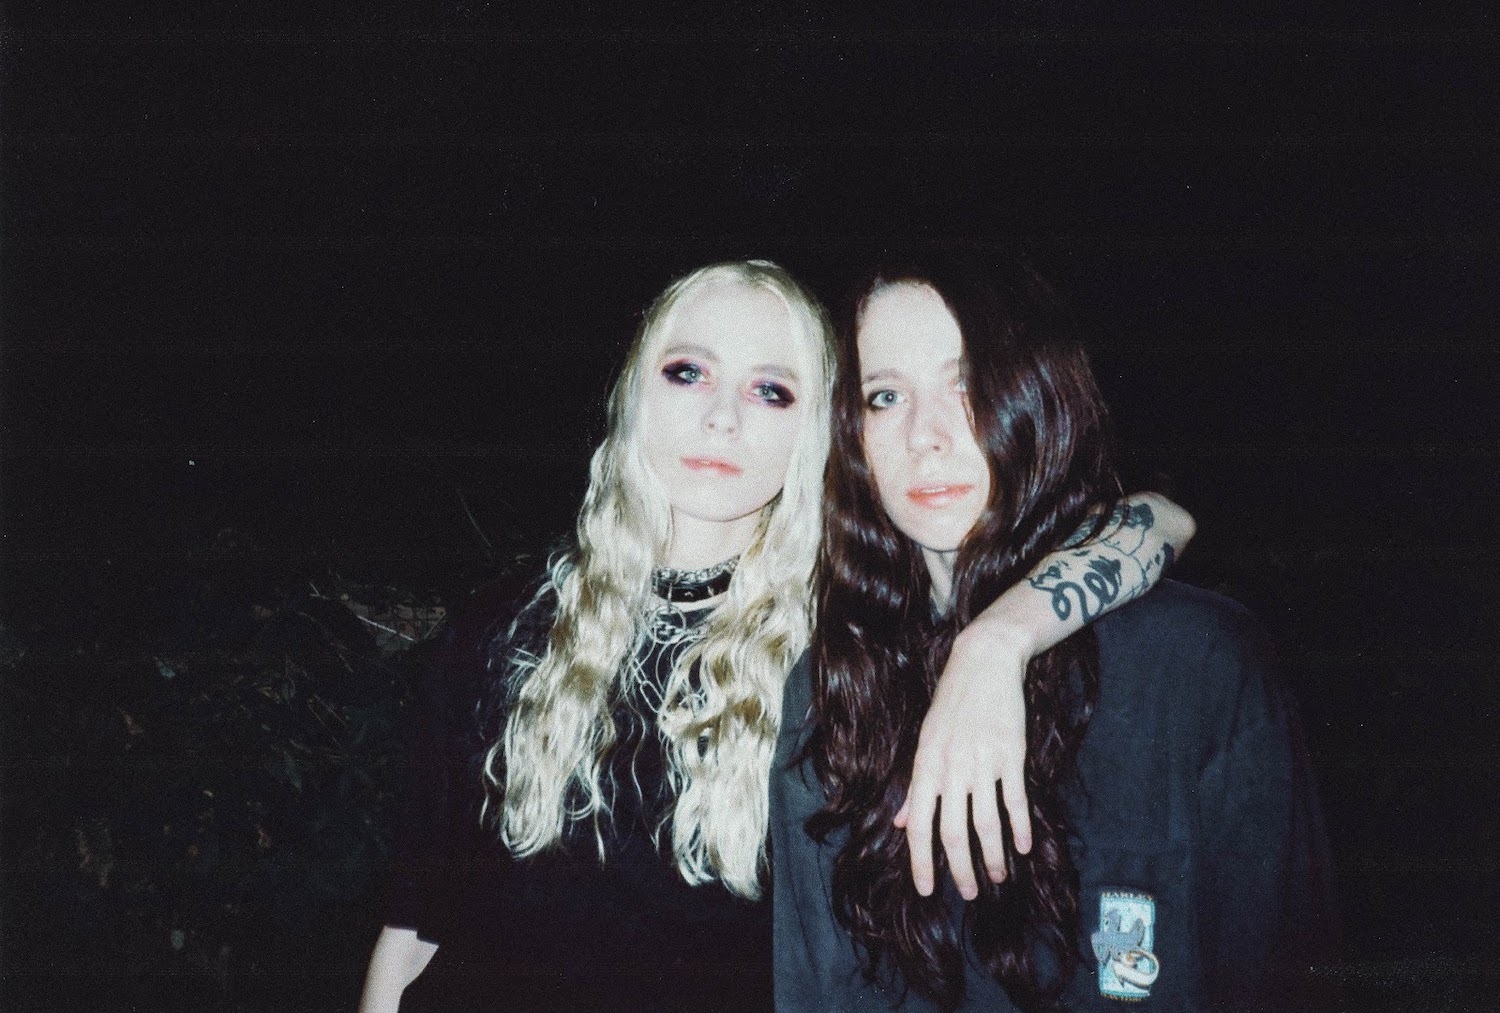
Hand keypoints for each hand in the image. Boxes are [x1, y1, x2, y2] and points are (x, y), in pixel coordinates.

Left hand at [895, 620, 1032, 899]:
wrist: (984, 661)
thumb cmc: (951, 702)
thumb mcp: (925, 740)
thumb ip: (917, 786)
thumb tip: (903, 823)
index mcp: (926, 765)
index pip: (919, 824)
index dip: (921, 861)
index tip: (926, 889)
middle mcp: (951, 767)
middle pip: (953, 831)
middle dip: (960, 869)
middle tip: (969, 893)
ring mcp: (981, 761)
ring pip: (986, 822)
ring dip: (993, 856)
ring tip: (998, 877)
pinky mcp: (1010, 754)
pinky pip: (1014, 800)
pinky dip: (1019, 827)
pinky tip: (1022, 847)